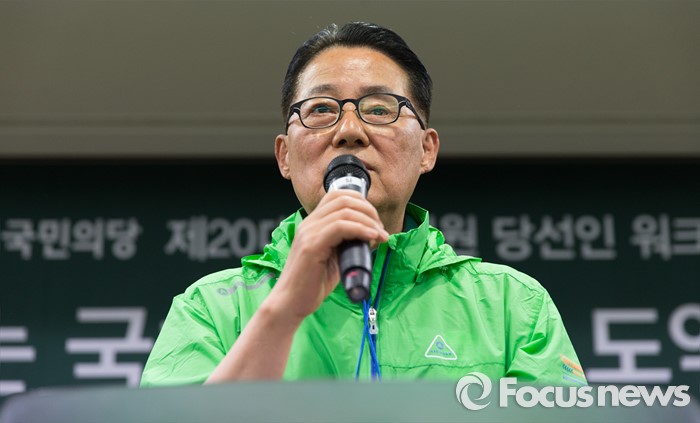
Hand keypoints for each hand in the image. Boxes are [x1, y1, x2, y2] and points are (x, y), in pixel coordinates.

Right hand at [266, 190, 389, 321]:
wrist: (290, 303)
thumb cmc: (312, 284)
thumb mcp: (333, 258)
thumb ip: (346, 244)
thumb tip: (371, 237)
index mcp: (313, 224)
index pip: (337, 196)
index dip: (361, 203)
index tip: (375, 222)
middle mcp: (309, 223)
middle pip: (343, 199)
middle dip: (369, 211)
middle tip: (380, 229)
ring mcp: (309, 233)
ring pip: (344, 211)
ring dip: (369, 221)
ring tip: (380, 236)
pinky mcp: (311, 246)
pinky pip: (340, 227)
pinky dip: (360, 229)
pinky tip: (372, 238)